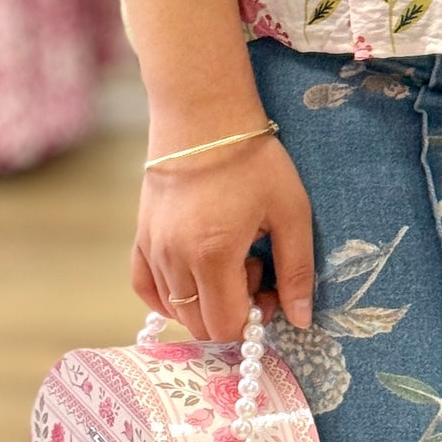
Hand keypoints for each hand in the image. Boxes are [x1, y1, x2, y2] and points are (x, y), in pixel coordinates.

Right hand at [132, 112, 315, 342]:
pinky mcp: (141, 236)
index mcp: (213, 255)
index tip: (270, 286)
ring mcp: (152, 249)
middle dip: (231, 312)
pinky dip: (169, 296)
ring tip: (229, 257)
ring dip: (206, 299)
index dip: (254, 319)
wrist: (205, 116)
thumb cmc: (254, 160)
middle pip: (200, 325)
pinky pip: (145, 287)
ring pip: (175, 309)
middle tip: (253, 268)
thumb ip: (297, 270)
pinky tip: (194, 277)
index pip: (226, 326)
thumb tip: (300, 321)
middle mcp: (175, 259)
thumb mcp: (291, 211)